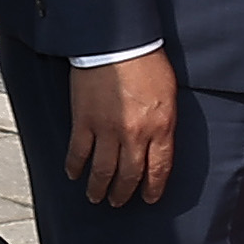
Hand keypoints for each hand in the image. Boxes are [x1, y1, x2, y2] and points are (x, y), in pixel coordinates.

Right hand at [65, 51, 179, 207]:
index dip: (153, 188)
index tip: (150, 198)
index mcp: (160, 128)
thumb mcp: (169, 94)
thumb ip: (165, 122)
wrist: (117, 42)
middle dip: (124, 193)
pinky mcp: (84, 122)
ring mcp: (107, 130)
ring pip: (102, 171)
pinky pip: (78, 153)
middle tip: (119, 202)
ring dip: (99, 188)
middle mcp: (135, 135)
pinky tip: (74, 174)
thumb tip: (160, 142)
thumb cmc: (146, 61)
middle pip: (129, 175)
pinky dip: (75, 167)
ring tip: (96, 197)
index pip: (158, 169)